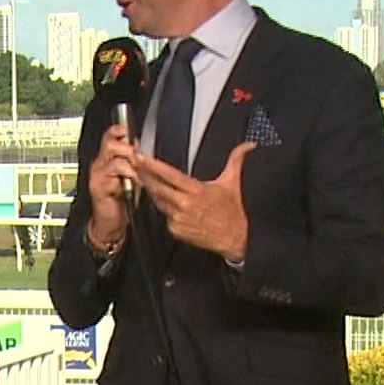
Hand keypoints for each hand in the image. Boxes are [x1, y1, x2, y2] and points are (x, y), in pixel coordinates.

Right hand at [85, 123, 136, 246]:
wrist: (110, 223)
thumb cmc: (120, 201)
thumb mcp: (129, 177)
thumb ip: (132, 162)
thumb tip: (139, 147)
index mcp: (106, 159)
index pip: (109, 136)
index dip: (118, 131)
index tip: (127, 131)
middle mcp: (99, 165)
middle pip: (110, 143)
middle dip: (127, 148)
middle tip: (137, 158)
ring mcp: (98, 175)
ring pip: (114, 157)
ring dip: (130, 163)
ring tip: (138, 172)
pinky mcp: (99, 186)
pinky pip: (114, 174)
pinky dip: (127, 176)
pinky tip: (133, 182)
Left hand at [135, 142, 256, 262]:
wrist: (235, 239)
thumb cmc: (232, 212)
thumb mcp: (233, 183)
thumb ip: (237, 160)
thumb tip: (249, 145)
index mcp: (196, 191)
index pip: (169, 174)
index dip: (152, 165)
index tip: (141, 157)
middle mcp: (185, 205)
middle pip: (156, 187)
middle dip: (144, 175)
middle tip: (135, 164)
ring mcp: (178, 219)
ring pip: (158, 201)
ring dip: (151, 190)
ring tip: (145, 178)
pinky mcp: (175, 230)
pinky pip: (164, 215)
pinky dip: (164, 208)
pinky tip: (166, 202)